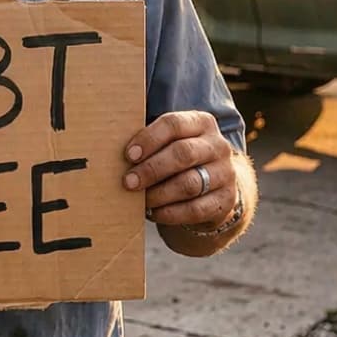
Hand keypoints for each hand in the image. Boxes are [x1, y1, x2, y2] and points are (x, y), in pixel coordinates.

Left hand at [122, 111, 236, 227]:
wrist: (216, 185)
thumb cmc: (180, 158)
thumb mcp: (171, 142)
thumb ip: (149, 141)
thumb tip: (110, 149)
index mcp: (201, 123)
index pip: (174, 124)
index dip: (149, 139)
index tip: (128, 155)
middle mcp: (217, 146)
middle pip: (183, 154)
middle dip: (151, 169)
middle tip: (128, 182)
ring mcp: (225, 173)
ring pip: (189, 184)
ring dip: (159, 194)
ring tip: (141, 200)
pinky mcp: (226, 200)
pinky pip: (196, 209)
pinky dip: (171, 213)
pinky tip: (154, 213)